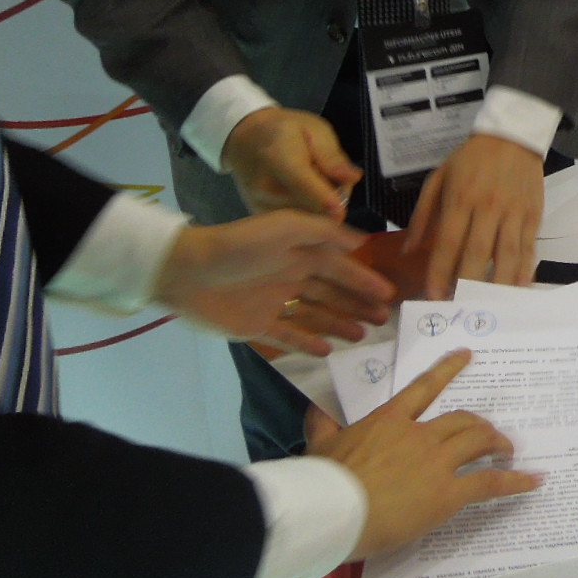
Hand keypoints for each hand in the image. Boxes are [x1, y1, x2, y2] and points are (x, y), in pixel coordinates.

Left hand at [153, 212, 394, 357]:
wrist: (188, 271)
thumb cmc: (241, 246)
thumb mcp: (287, 227)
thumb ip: (325, 233)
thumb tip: (362, 241)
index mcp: (299, 252)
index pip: (340, 267)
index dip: (364, 279)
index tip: (389, 292)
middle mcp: (291, 276)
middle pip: (332, 293)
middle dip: (358, 303)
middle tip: (384, 318)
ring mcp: (275, 303)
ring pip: (316, 315)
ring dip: (340, 323)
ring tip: (363, 334)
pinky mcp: (258, 326)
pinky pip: (288, 336)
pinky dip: (307, 342)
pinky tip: (327, 350)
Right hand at [224, 107, 361, 218]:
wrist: (246, 139)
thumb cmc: (285, 130)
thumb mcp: (315, 129)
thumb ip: (332, 156)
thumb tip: (352, 178)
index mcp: (280, 158)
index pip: (305, 186)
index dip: (327, 202)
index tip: (341, 213)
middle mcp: (266, 188)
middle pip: (312, 208)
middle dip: (334, 200)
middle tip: (334, 179)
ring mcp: (260, 205)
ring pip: (308, 220)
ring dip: (322, 208)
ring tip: (317, 184)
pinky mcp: (261, 218)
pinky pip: (296, 225)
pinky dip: (309, 214)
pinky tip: (305, 196)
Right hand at [307, 350, 540, 560]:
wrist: (332, 511)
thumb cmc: (325, 480)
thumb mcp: (321, 445)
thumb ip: (323, 424)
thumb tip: (317, 410)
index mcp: (389, 421)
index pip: (424, 388)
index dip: (448, 370)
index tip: (467, 355)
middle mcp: (420, 435)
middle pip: (462, 419)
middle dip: (479, 424)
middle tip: (490, 432)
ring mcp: (437, 462)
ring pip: (479, 441)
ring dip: (498, 443)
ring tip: (508, 451)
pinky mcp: (448, 493)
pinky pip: (490, 482)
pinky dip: (515, 481)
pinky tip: (532, 481)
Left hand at [402, 134, 545, 297]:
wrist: (513, 135)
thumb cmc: (471, 158)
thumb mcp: (438, 178)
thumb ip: (422, 215)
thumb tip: (410, 251)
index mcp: (460, 198)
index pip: (448, 242)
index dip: (440, 273)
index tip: (434, 297)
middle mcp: (488, 207)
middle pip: (477, 254)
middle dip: (467, 285)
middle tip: (459, 308)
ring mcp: (514, 212)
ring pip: (506, 255)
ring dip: (497, 285)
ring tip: (488, 307)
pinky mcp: (533, 215)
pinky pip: (528, 248)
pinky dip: (523, 271)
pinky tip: (517, 288)